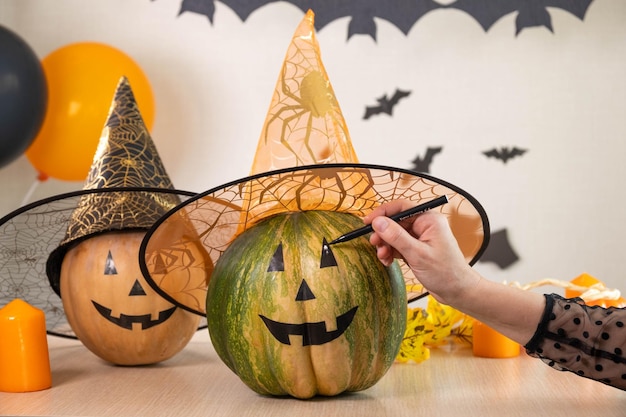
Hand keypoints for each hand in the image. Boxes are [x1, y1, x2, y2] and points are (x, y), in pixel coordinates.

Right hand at [363, 201, 479, 304]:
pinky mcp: (417, 249)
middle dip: (383, 233)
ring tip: (383, 256)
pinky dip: (391, 251)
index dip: (383, 213)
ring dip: (386, 244)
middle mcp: (425, 225)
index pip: (401, 207)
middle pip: (396, 221)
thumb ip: (396, 237)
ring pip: (395, 234)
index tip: (368, 222)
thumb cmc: (445, 273)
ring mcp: (421, 237)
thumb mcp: (417, 254)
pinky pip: (398, 245)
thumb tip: (378, 222)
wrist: (458, 291)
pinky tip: (388, 260)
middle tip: (374, 243)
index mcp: (429, 219)